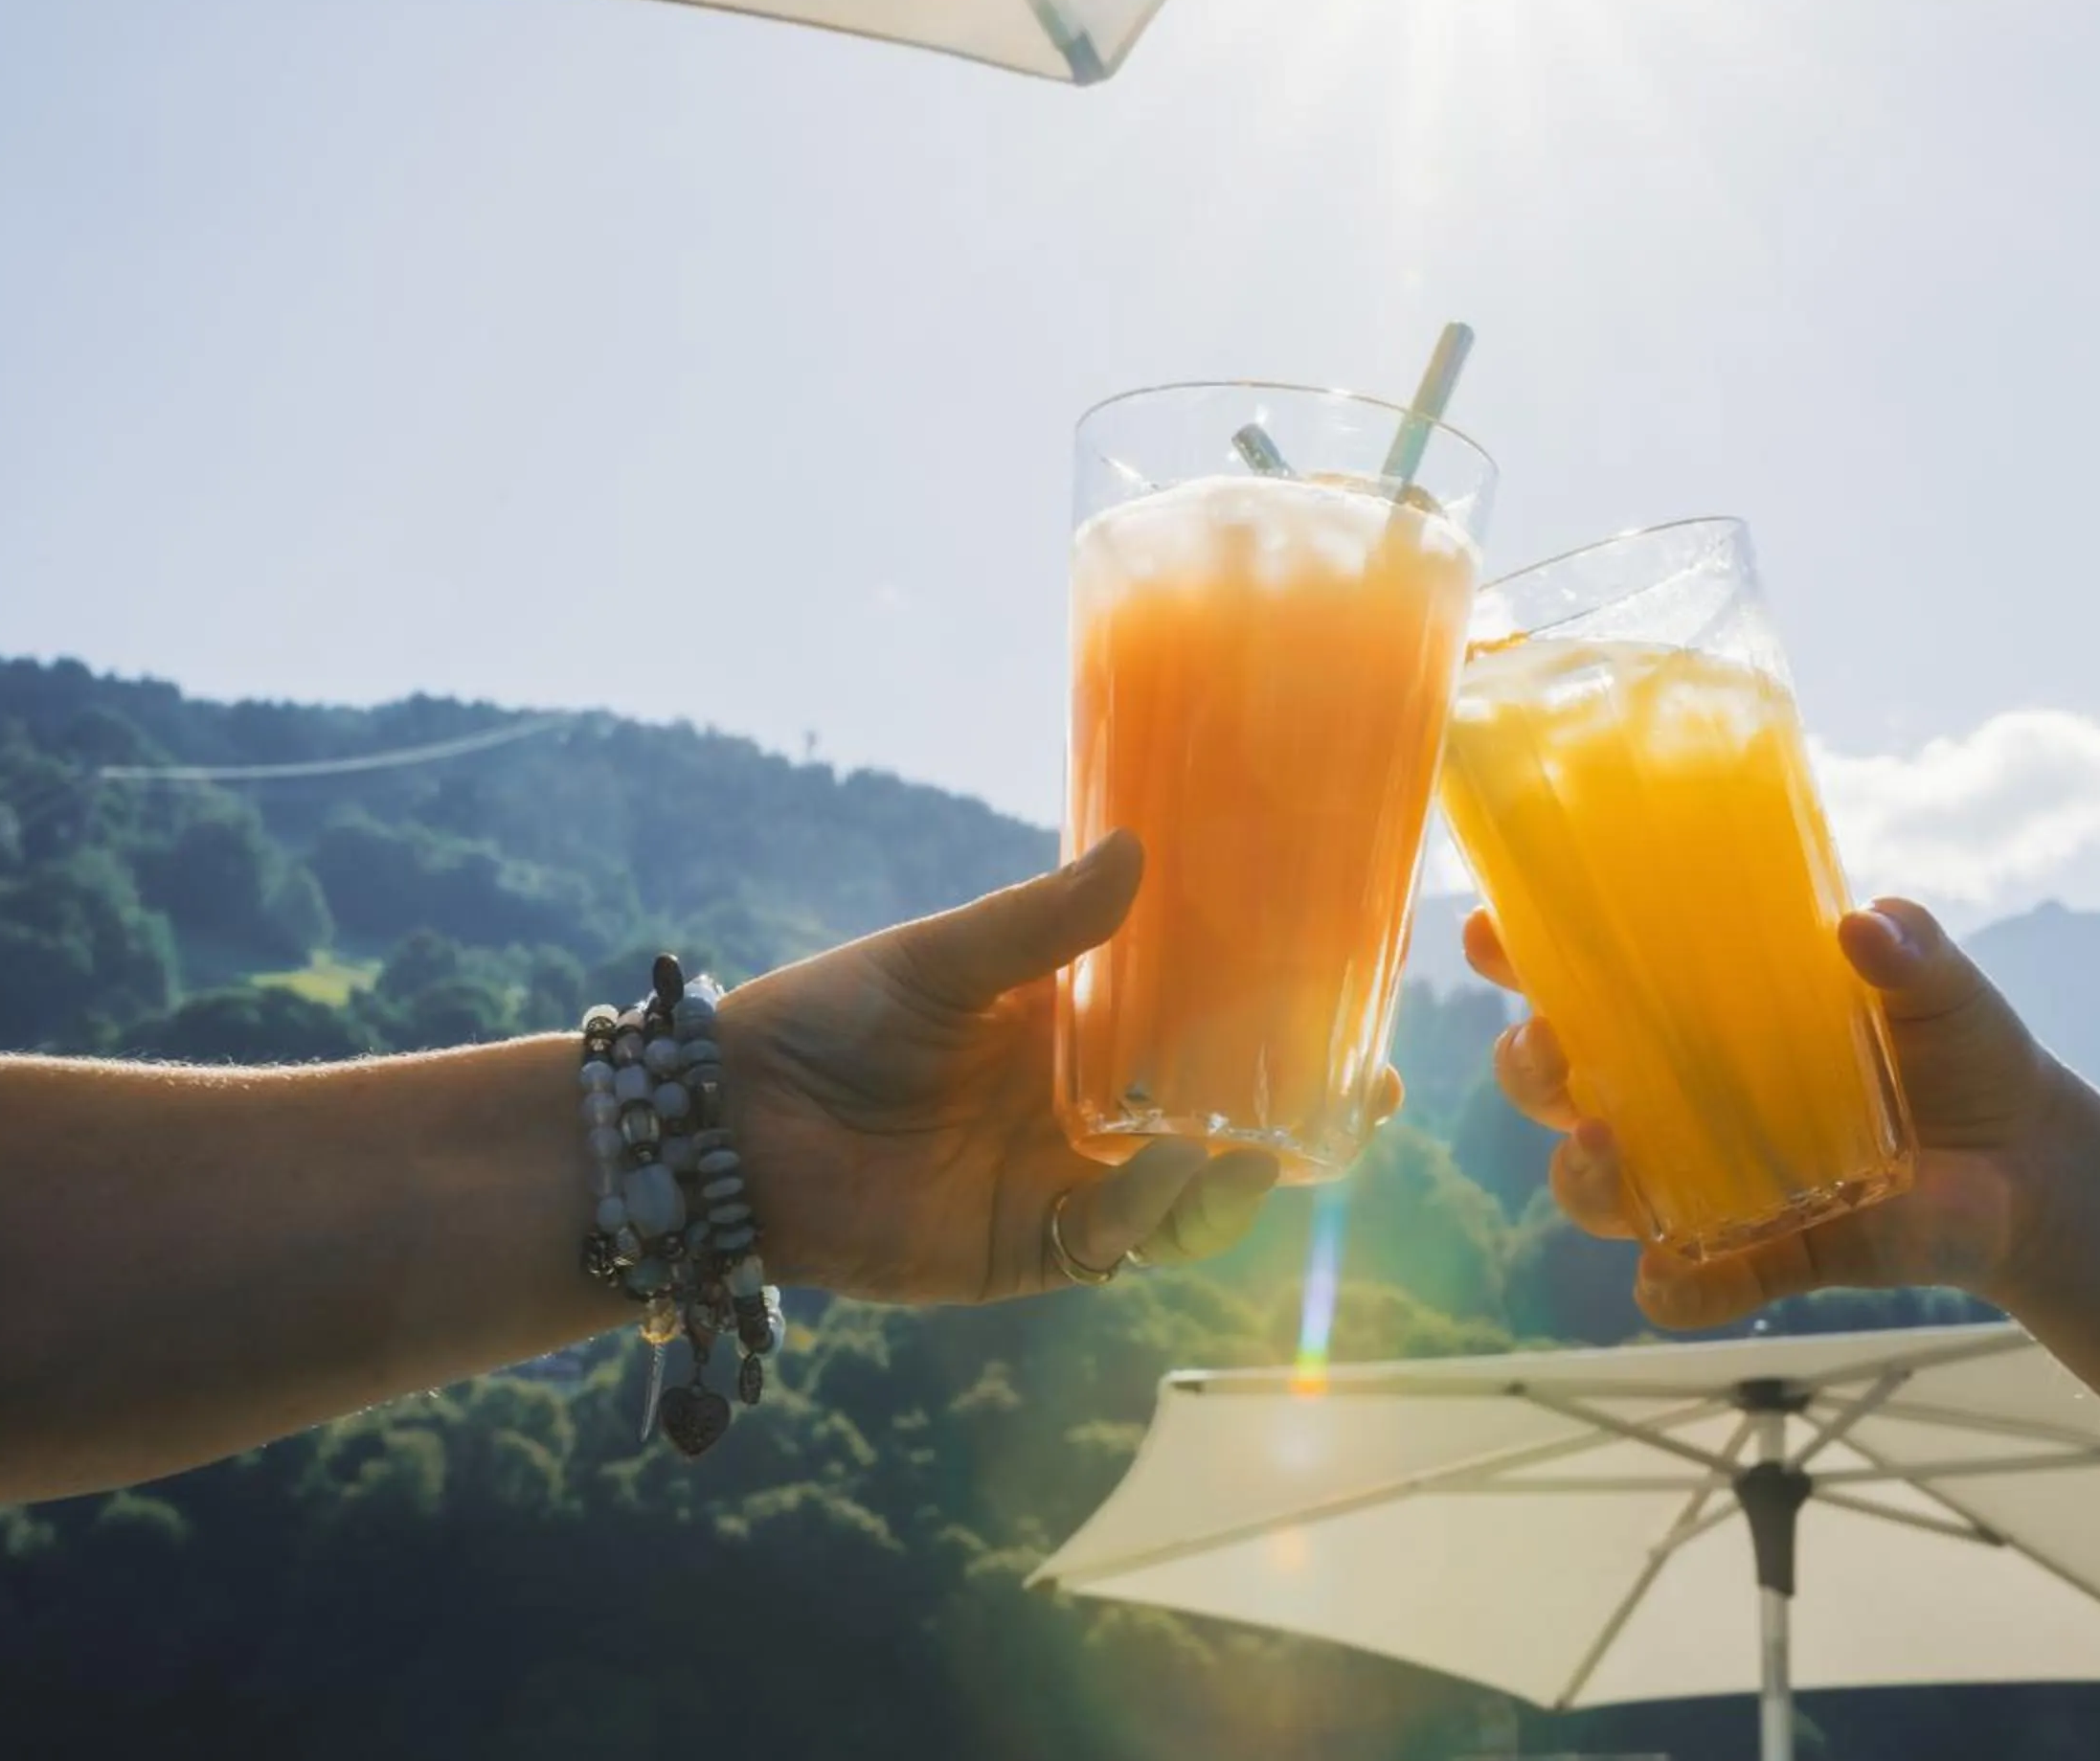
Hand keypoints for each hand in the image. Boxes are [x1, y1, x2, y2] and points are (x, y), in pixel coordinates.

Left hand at [716, 832, 1373, 1303]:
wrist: (735, 1124)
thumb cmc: (834, 1018)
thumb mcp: (945, 958)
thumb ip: (1042, 924)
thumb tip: (1139, 850)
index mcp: (1075, 1029)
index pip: (1199, 1025)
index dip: (1275, 1021)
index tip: (1348, 1000)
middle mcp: (1084, 1109)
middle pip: (1218, 1118)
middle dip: (1297, 1116)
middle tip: (1365, 1089)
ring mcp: (1063, 1182)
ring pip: (1187, 1192)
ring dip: (1242, 1174)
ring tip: (1275, 1142)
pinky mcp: (1029, 1249)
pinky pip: (1119, 1241)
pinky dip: (1159, 1215)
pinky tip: (1182, 1176)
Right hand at [1471, 898, 2059, 1327]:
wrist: (2029, 1166)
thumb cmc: (1960, 1051)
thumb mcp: (1940, 986)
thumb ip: (1908, 948)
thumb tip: (1865, 927)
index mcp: (1701, 1014)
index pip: (1587, 978)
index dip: (1521, 956)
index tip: (1488, 935)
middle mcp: (1681, 1098)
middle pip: (1554, 1086)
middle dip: (1526, 1068)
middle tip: (1551, 1050)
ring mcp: (1711, 1184)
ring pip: (1598, 1191)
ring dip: (1580, 1178)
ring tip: (1604, 1150)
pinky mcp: (1762, 1259)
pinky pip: (1688, 1290)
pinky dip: (1672, 1292)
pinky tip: (1671, 1278)